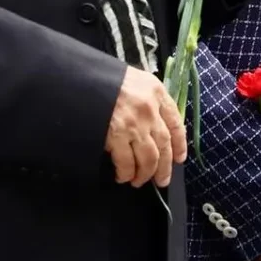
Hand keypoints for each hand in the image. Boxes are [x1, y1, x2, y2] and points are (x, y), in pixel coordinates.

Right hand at [105, 66, 186, 187]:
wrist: (80, 80)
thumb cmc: (104, 79)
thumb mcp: (134, 81)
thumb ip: (147, 99)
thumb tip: (154, 123)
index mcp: (157, 92)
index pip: (176, 122)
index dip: (180, 144)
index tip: (180, 158)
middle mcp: (150, 109)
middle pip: (164, 145)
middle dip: (165, 167)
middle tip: (162, 180)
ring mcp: (134, 124)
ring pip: (149, 158)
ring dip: (145, 174)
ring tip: (139, 181)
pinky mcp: (116, 136)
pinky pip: (127, 162)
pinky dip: (126, 173)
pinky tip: (123, 176)